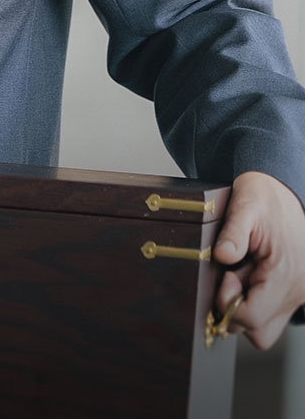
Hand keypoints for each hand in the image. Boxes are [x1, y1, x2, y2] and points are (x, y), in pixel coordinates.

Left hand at [213, 170, 304, 348]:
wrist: (285, 187)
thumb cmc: (265, 195)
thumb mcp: (245, 205)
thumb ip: (234, 233)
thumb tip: (223, 256)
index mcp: (286, 273)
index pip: (252, 317)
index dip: (228, 302)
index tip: (224, 275)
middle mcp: (297, 291)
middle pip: (259, 332)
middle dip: (236, 310)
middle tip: (231, 276)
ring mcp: (298, 294)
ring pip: (266, 327)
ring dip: (247, 308)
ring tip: (242, 273)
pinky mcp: (294, 292)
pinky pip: (272, 312)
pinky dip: (257, 300)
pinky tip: (250, 273)